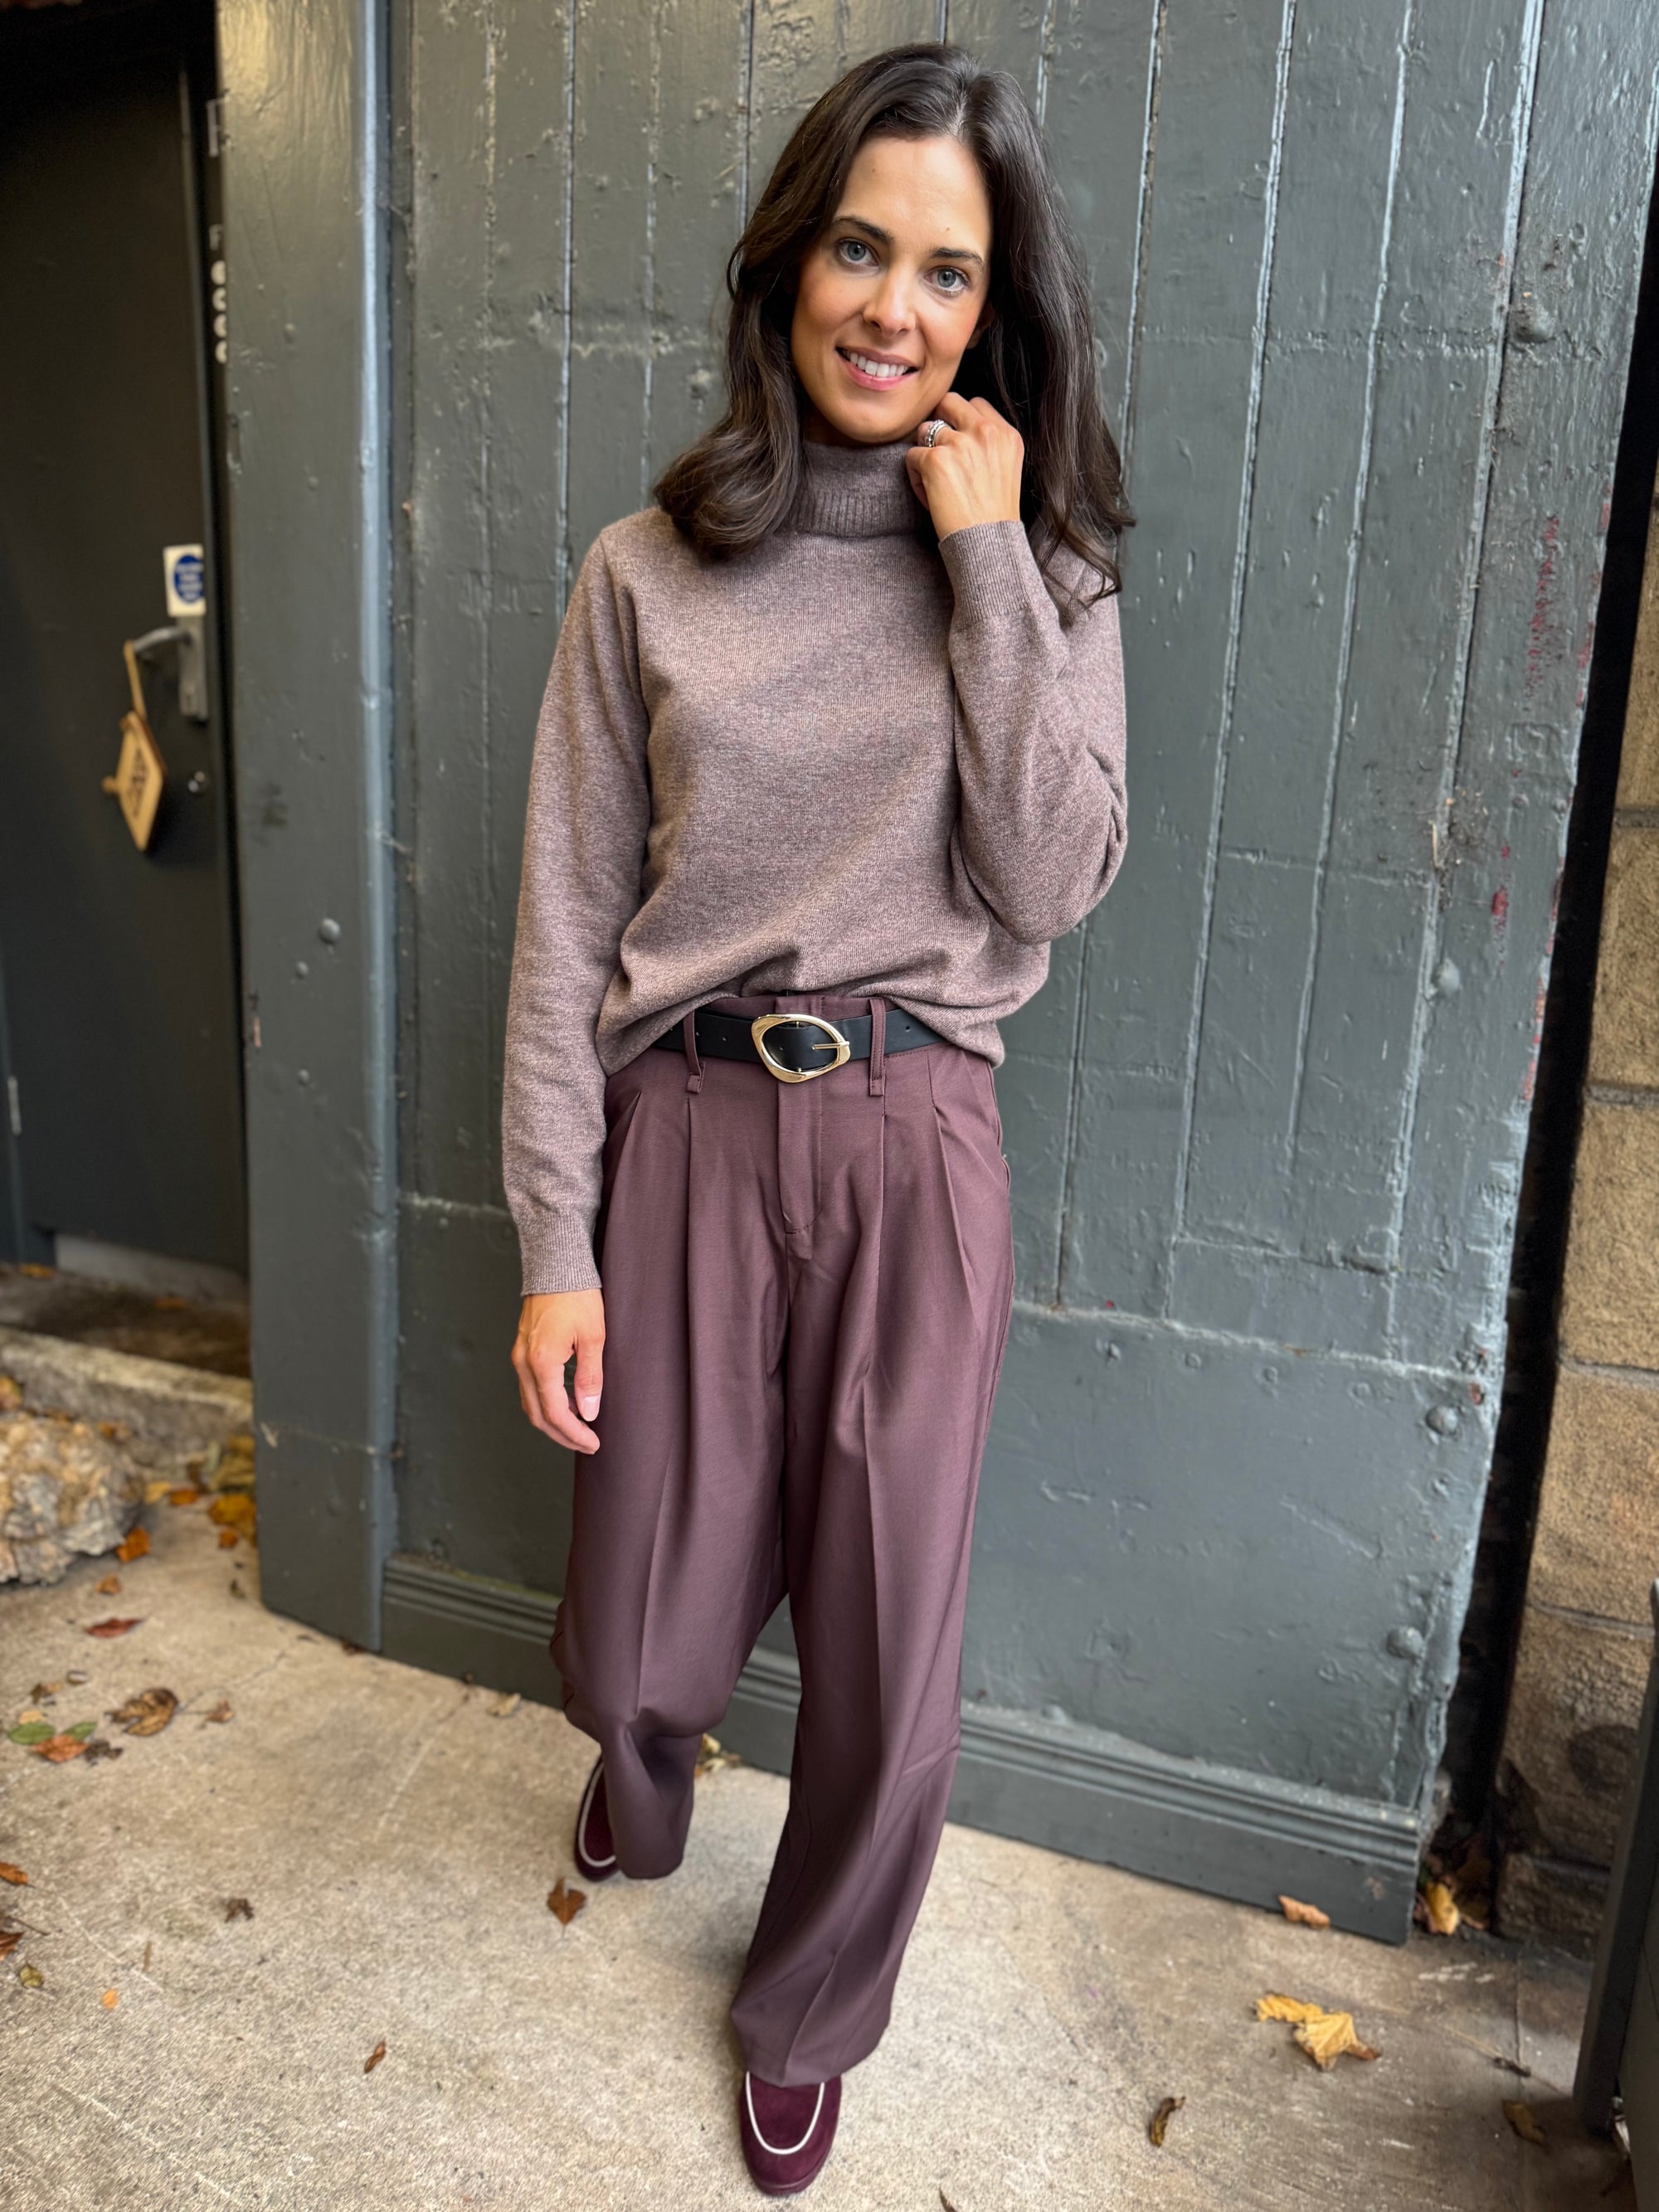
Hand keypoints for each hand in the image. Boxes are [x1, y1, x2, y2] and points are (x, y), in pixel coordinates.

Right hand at [513, 1289, 605, 1455]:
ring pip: (530, 1403)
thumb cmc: (577, 1295)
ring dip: (552, 1420)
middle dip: (562, 1434)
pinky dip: (546, 1402)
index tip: (593, 1443)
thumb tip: (588, 1412)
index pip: (555, 1413)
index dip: (574, 1434)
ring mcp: (519, 1355)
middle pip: (537, 1415)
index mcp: (541, 1362)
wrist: (556, 1265)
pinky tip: (567, 1402)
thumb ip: (590, 1377)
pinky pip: (529, 1387)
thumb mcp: (594, 1337)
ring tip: (579, 1427)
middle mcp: (523, 1362)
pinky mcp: (522, 1349)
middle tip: (587, 1443)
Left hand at [905, 391, 1023, 540]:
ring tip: (934, 480)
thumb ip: (989, 442)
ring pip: (925, 429)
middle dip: (939, 423)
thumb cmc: (993, 514)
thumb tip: (959, 426)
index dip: (961, 421)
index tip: (960, 445)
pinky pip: (911, 456)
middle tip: (939, 452)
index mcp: (1006, 434)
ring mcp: (959, 443)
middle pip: (948, 402)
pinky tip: (929, 494)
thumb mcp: (1007, 468)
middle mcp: (985, 432)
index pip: (976, 403)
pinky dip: (914, 475)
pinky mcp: (935, 459)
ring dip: (924, 452)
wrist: (987, 543)